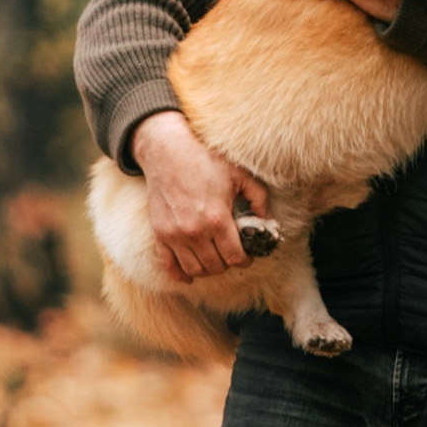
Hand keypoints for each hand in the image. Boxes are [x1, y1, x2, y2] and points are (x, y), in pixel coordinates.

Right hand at [131, 112, 267, 282]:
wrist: (167, 150)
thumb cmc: (206, 159)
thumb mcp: (241, 175)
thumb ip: (259, 199)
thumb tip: (266, 220)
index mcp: (217, 219)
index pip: (235, 257)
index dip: (246, 259)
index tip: (249, 255)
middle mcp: (194, 232)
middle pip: (215, 266)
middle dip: (228, 263)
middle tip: (233, 253)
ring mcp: (174, 235)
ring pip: (194, 269)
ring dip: (208, 269)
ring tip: (216, 259)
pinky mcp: (159, 233)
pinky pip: (169, 265)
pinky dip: (180, 274)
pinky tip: (189, 276)